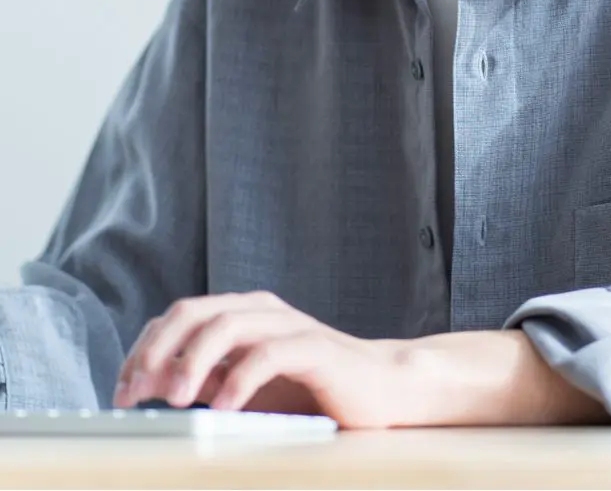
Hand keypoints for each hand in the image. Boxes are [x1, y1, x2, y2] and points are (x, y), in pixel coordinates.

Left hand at [113, 291, 419, 426]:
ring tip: (175, 401)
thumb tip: (155, 387)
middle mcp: (261, 309)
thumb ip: (209, 379)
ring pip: (226, 324)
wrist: (381, 388)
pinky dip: (239, 380)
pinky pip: (269, 354)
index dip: (143, 349)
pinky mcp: (315, 347)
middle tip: (135, 392)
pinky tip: (224, 408)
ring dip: (192, 361)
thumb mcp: (248, 387)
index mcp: (241, 313)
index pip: (177, 316)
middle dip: (157, 350)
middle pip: (193, 311)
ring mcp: (288, 324)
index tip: (122, 391)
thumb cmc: (311, 389)